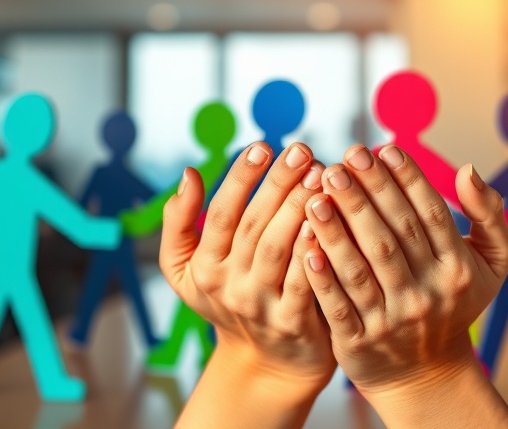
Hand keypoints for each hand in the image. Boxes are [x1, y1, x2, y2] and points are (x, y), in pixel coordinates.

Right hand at [159, 142, 332, 426]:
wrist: (267, 363)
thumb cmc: (229, 301)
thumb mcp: (188, 269)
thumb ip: (179, 223)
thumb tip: (187, 174)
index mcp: (204, 267)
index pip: (221, 214)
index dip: (240, 178)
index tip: (262, 145)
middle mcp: (229, 286)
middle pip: (253, 226)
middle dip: (277, 183)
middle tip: (302, 150)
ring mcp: (261, 305)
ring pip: (278, 248)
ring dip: (298, 208)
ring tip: (320, 174)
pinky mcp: (293, 322)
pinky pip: (305, 279)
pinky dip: (314, 249)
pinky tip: (328, 219)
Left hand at [301, 145, 507, 426]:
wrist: (427, 375)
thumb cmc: (454, 304)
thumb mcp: (491, 265)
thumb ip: (488, 215)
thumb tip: (469, 169)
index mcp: (458, 270)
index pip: (429, 215)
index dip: (406, 179)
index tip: (383, 149)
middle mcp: (427, 295)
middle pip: (393, 235)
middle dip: (367, 194)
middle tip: (344, 160)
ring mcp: (392, 321)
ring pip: (362, 267)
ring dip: (338, 228)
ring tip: (318, 192)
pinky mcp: (359, 343)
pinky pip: (337, 305)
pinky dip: (322, 276)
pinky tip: (306, 244)